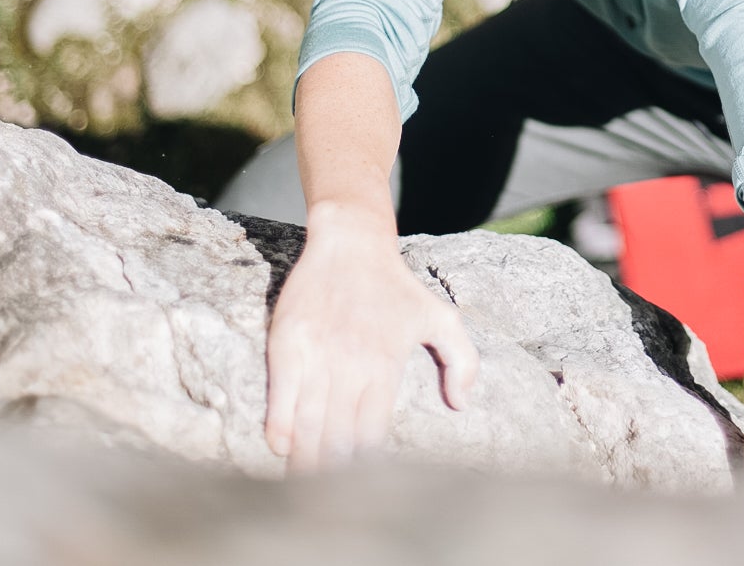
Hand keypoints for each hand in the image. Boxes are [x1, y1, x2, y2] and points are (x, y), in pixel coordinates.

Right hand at [262, 206, 479, 471]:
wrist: (352, 244)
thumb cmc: (398, 287)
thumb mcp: (442, 318)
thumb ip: (463, 360)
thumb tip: (460, 404)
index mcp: (385, 366)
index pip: (372, 432)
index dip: (364, 465)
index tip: (360, 488)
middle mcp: (351, 365)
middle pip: (338, 435)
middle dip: (331, 473)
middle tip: (326, 500)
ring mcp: (317, 354)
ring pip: (309, 421)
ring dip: (305, 457)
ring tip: (303, 484)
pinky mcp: (288, 342)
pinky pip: (281, 394)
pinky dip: (281, 423)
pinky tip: (281, 445)